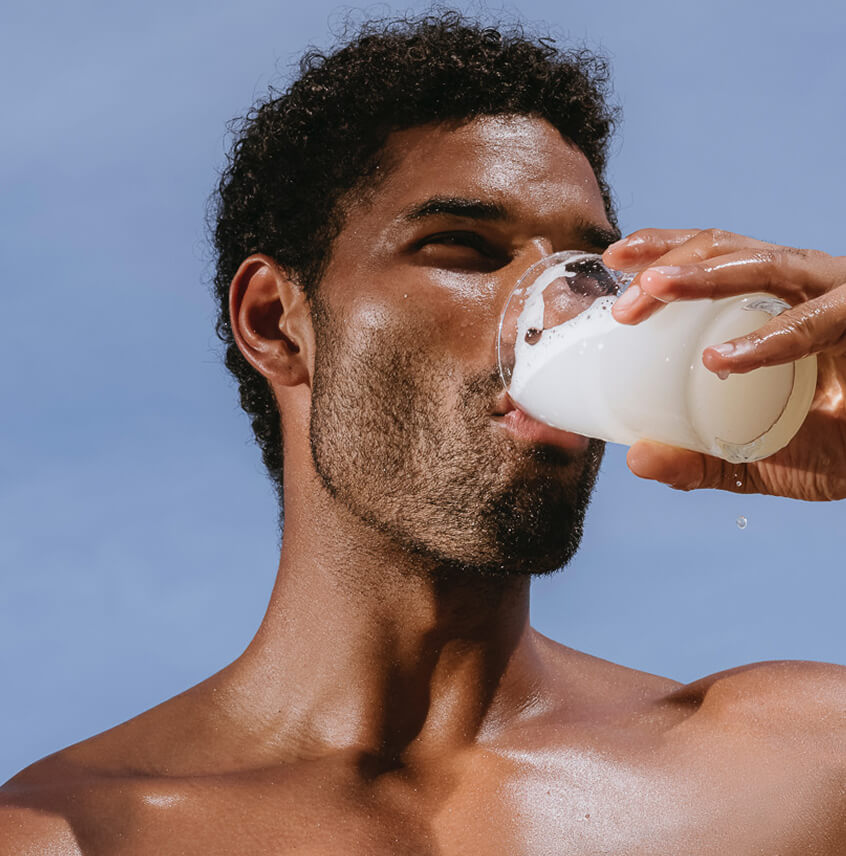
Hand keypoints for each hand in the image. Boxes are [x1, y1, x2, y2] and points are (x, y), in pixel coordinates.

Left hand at [602, 228, 845, 500]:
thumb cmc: (832, 447)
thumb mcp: (752, 460)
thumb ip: (698, 460)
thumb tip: (638, 459)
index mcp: (769, 303)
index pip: (712, 256)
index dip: (663, 248)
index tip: (614, 260)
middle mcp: (801, 289)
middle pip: (726, 250)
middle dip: (668, 266)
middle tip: (625, 303)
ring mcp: (836, 299)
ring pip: (766, 265)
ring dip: (704, 276)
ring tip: (654, 289)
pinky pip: (818, 322)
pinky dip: (767, 339)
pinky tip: (722, 360)